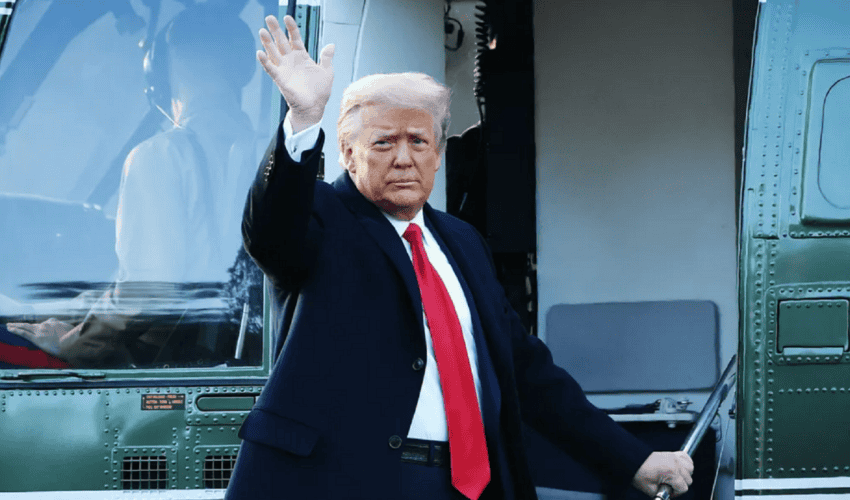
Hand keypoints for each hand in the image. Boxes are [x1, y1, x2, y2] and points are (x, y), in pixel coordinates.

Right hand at [257, 15, 334, 132]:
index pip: (295, 38)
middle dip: (276, 30)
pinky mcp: (280, 79)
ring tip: (262, 31)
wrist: (314, 108)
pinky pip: (271, 68)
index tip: (287, 17)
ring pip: (273, 52)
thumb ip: (326, 58)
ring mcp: (284, 69)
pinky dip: (265, 61)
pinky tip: (259, 52)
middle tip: (270, 17)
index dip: (292, 28)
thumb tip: (331, 44)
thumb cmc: (320, 91)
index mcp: (302, 57)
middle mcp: (291, 61)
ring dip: (267, 42)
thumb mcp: (327, 72)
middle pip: (281, 42)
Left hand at [632, 451, 692, 497]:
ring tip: (674, 478)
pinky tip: (679, 469)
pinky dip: (686, 464)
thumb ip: (663, 494)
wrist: (632, 459)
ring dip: (685, 475)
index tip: (669, 492)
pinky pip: (686, 458)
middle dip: (680, 485)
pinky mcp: (672, 453)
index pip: (684, 487)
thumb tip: (669, 494)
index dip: (676, 493)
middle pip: (688, 479)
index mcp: (671, 472)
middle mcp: (675, 463)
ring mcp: (674, 457)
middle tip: (669, 486)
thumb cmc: (639, 472)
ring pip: (690, 469)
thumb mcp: (650, 489)